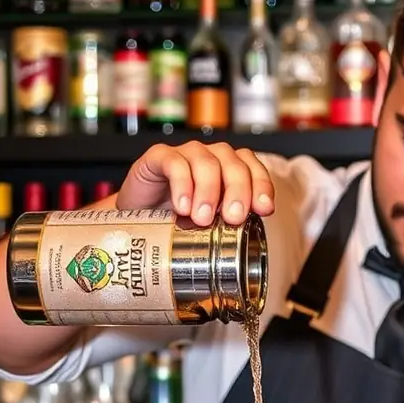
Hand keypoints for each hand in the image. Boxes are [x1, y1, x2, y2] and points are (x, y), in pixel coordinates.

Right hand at [116, 140, 276, 227]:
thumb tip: (247, 247)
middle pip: (233, 165)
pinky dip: (181, 184)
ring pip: (206, 162)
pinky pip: (174, 163)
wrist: (140, 220)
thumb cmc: (179, 222)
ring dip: (208, 191)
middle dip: (238, 191)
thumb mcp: (209, 227)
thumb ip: (229, 228)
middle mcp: (211, 158)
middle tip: (233, 217)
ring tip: (202, 218)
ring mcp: (185, 155)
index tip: (263, 208)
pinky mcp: (159, 157)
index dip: (261, 185)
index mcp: (230, 170)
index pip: (253, 168)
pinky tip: (182, 206)